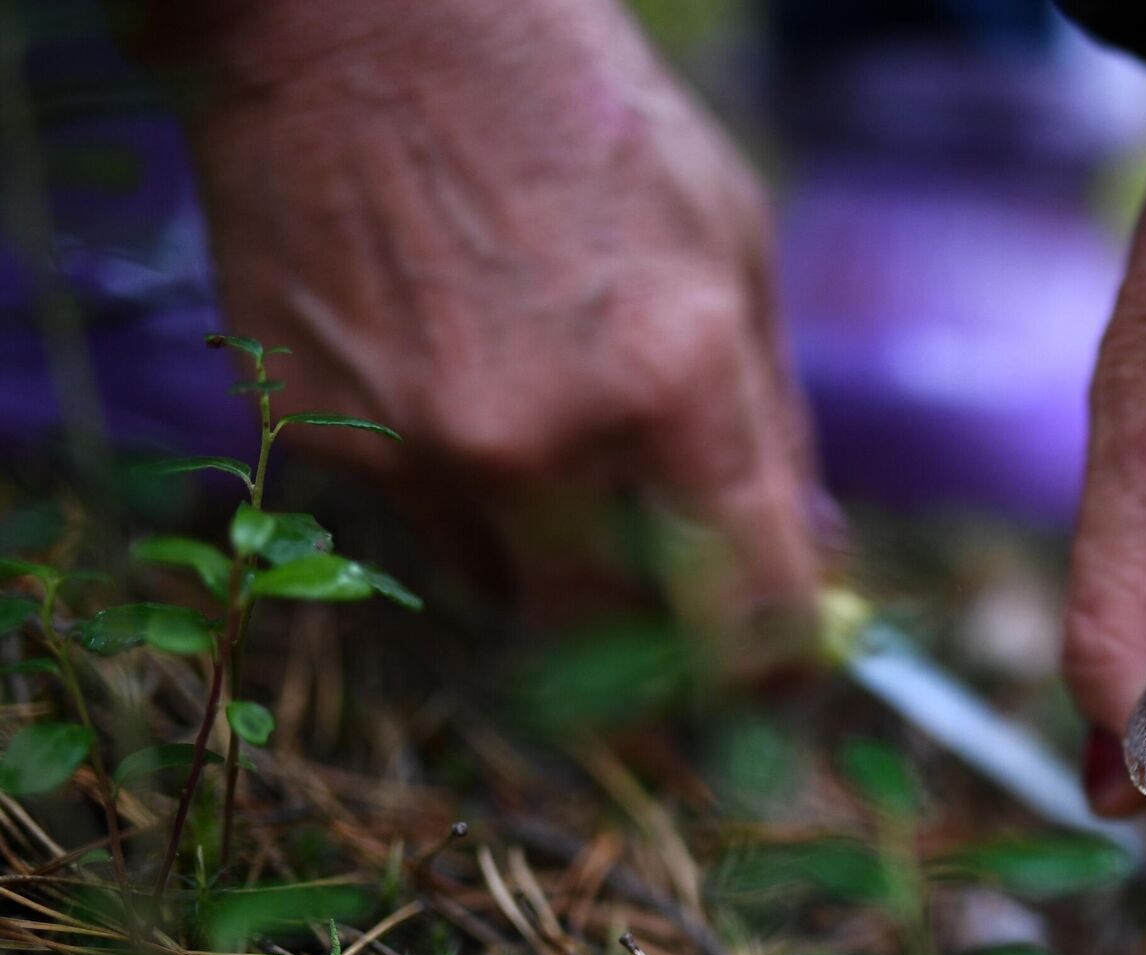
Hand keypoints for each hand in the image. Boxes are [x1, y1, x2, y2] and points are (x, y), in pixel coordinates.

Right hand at [172, 0, 819, 637]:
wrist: (368, 28)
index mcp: (676, 382)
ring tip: (555, 450)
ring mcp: (421, 447)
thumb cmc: (582, 119)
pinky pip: (418, 523)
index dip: (780, 669)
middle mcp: (546, 440)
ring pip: (510, 594)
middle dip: (661, 646)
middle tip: (677, 627)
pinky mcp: (321, 441)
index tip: (785, 686)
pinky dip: (458, 492)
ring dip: (554, 565)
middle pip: (623, 638)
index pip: (752, 608)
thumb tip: (813, 550)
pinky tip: (457, 387)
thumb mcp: (732, 246)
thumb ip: (774, 422)